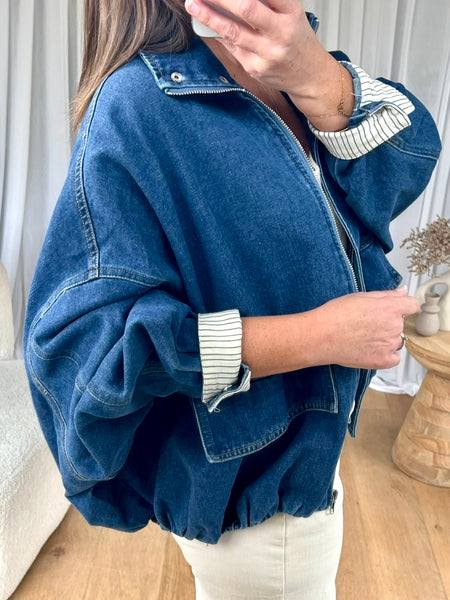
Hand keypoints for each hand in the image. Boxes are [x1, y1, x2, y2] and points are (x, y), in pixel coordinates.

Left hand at [184, 0, 353, 128]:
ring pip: (233, 32)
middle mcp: (281, 33)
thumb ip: (268, 2)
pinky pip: (232, 47)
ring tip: (193, 5)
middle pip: (246, 9)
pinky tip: (208, 24)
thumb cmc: (297, 39)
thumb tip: (235, 0)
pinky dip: (219, 34)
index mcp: (291, 13)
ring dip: (209, 17)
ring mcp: (267, 54)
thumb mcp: (291, 13)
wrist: (309, 76)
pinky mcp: (255, 69)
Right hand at [316, 287, 418, 369]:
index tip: (395, 310)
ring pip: (396, 340)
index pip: (412, 305)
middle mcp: (395, 326)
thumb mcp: (362, 297)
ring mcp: (390, 345)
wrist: (322, 336)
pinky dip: (386, 355)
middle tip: (367, 324)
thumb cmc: (336, 314)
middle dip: (389, 323)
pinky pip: (394, 358)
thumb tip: (402, 292)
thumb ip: (387, 295)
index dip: (403, 307)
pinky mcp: (383, 360)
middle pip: (400, 324)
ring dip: (386, 339)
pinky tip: (370, 349)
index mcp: (391, 308)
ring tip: (364, 337)